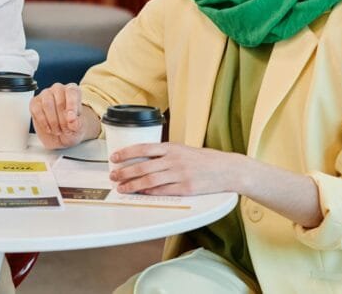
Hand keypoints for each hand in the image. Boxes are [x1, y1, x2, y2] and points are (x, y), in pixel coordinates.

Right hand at [30, 83, 88, 148]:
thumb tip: (71, 119)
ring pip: (47, 105)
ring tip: (57, 131)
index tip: (71, 119)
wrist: (60, 134)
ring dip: (53, 122)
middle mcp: (58, 89)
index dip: (72, 105)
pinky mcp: (34, 102)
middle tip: (66, 130)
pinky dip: (43, 122)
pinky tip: (49, 129)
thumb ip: (77, 123)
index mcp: (72, 90)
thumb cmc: (71, 126)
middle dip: (63, 120)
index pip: (72, 92)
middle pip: (60, 102)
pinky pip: (37, 110)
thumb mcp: (78, 127)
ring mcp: (45, 94)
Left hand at [110, 142, 242, 195]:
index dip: (126, 153)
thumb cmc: (204, 159)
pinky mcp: (187, 189)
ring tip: (122, 188)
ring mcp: (180, 175)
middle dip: (125, 172)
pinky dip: (149, 192)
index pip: (143, 148)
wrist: (228, 169)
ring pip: (150, 180)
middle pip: (143, 166)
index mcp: (172, 148)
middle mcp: (174, 160)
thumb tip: (142, 158)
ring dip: (133, 185)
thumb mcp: (183, 150)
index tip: (114, 157)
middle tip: (113, 176)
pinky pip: (163, 191)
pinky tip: (140, 193)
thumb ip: (165, 153)